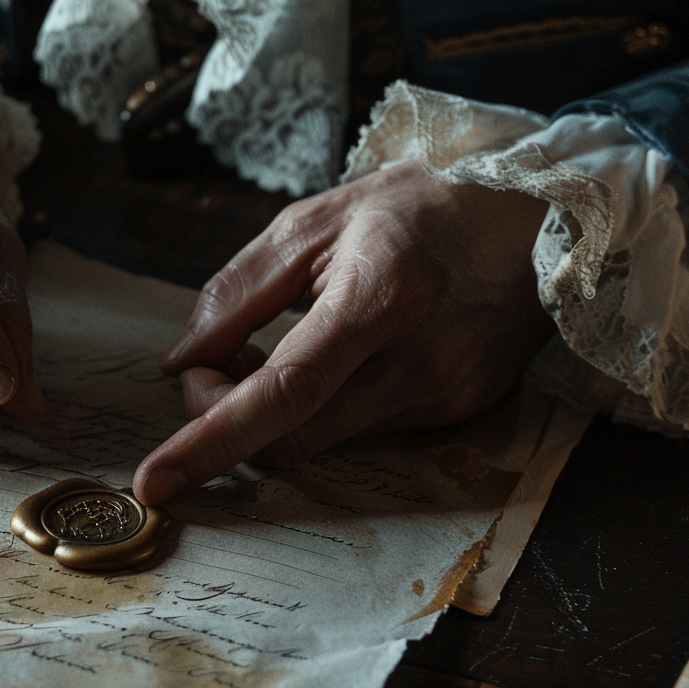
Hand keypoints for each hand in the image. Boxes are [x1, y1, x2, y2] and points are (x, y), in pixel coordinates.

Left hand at [133, 158, 554, 503]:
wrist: (535, 214)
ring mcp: (445, 396)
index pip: (283, 394)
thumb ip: (238, 292)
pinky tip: (329, 364)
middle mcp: (419, 363)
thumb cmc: (419, 207)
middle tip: (217, 364)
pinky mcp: (459, 414)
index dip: (211, 442)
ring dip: (273, 416)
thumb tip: (180, 363)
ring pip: (322, 444)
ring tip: (272, 353)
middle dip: (228, 420)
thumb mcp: (314, 221)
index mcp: (380, 299)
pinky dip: (320, 412)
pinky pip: (362, 433)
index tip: (153, 480)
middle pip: (291, 441)